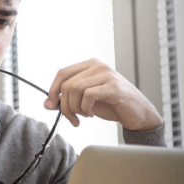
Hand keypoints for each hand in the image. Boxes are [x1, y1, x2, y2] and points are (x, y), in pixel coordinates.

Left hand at [44, 59, 163, 130]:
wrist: (136, 112)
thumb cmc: (111, 104)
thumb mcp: (84, 101)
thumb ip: (67, 100)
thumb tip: (47, 104)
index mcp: (90, 65)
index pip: (62, 73)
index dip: (53, 90)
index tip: (52, 106)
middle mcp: (98, 66)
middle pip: (67, 84)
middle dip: (64, 106)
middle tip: (72, 118)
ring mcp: (106, 75)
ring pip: (75, 89)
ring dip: (74, 109)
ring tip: (83, 116)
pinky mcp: (113, 87)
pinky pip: (88, 95)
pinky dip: (85, 108)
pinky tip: (91, 114)